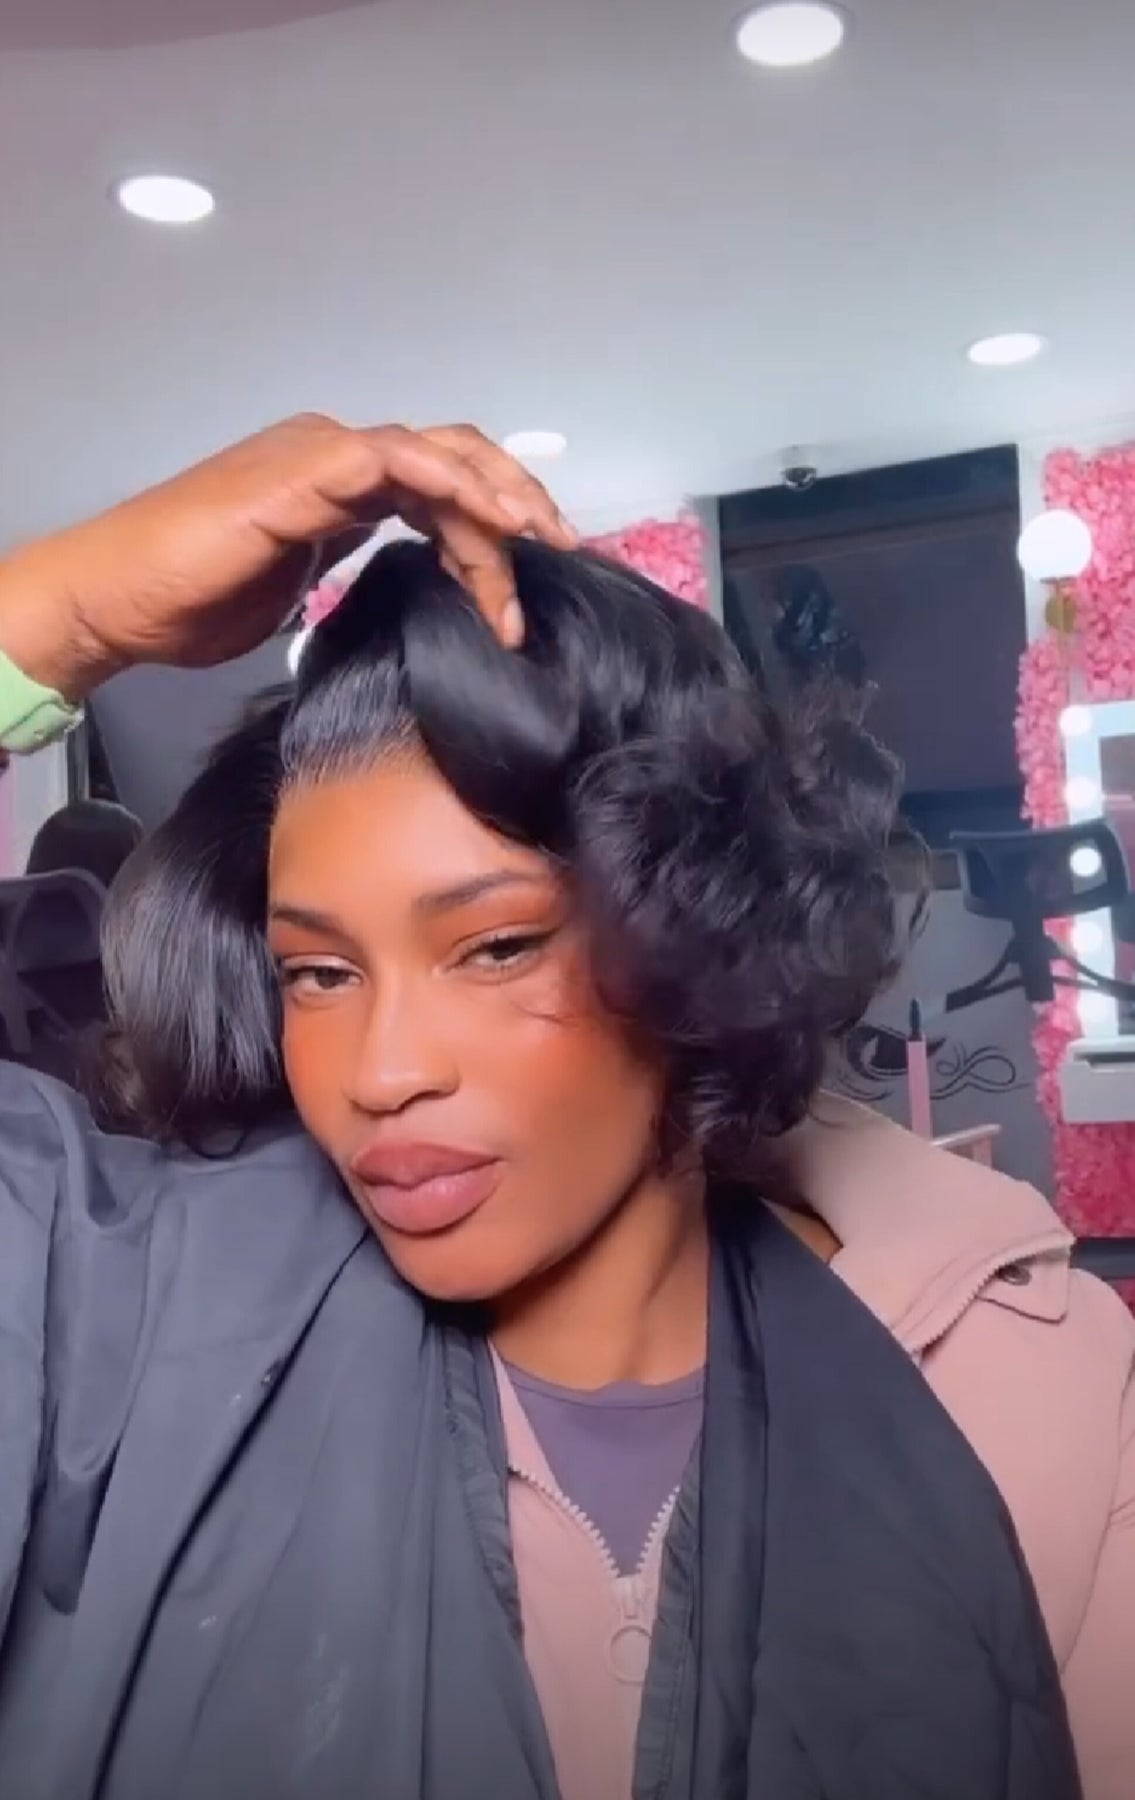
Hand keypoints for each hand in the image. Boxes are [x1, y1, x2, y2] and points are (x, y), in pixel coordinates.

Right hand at [0, 415, 574, 699]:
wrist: (123, 598)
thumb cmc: (193, 600)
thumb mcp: (296, 592)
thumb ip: (345, 574)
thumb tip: (394, 601)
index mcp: (341, 482)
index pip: (441, 488)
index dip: (493, 529)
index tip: (528, 587)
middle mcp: (340, 456)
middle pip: (458, 460)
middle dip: (520, 501)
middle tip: (565, 552)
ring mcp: (326, 454)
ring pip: (443, 455)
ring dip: (501, 499)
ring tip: (543, 543)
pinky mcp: (312, 467)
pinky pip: (403, 461)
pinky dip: (456, 486)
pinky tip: (495, 523)